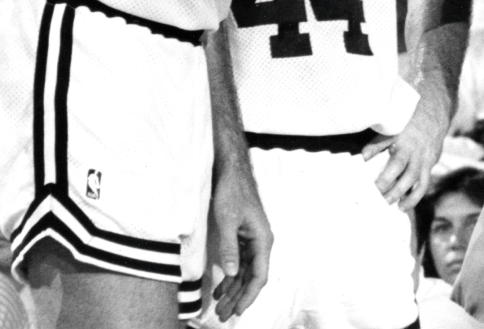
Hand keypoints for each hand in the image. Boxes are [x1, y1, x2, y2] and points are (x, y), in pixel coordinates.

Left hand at [208, 161, 271, 320]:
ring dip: (234, 290)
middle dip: (239, 298)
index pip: (259, 275)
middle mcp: (261, 242)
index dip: (249, 296)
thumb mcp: (227, 220)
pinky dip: (230, 277)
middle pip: (252, 277)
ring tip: (221, 307)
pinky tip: (220, 288)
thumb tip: (233, 273)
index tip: (238, 311)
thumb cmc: (232, 191)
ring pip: (245, 272)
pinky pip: (239, 262)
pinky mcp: (243, 236)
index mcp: (263, 239)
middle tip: (224, 315)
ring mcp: (252, 239)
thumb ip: (230, 247)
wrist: (231, 170)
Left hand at [362, 98, 446, 210]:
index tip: (372, 188)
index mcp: (406, 142)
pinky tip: (404, 205)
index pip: (396, 164)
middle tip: (379, 200)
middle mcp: (417, 152)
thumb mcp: (391, 126)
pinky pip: (424, 182)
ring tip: (395, 207)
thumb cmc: (407, 118)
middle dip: (394, 190)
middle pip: (408, 176)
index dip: (385, 177)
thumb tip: (364, 157)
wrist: (434, 109)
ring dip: (407, 197)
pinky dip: (415, 195)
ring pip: (419, 182)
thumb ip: (377, 142)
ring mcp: (426, 158)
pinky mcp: (431, 163)